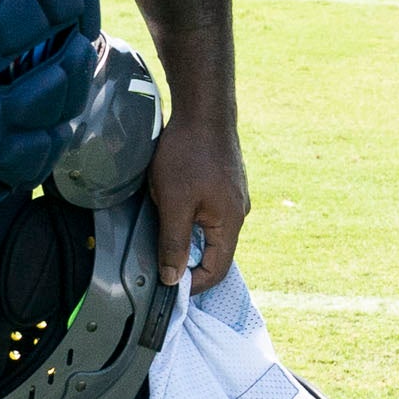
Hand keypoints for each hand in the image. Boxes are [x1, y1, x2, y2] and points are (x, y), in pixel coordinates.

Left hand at [146, 106, 249, 289]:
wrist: (205, 110)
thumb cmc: (189, 154)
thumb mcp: (173, 203)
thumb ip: (173, 243)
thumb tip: (172, 279)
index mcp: (231, 222)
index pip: (217, 270)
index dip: (192, 285)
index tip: (167, 289)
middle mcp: (238, 213)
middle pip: (215, 252)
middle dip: (188, 261)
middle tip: (159, 263)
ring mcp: (234, 196)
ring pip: (211, 231)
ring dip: (188, 237)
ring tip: (162, 230)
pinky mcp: (226, 183)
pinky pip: (210, 212)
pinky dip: (192, 219)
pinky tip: (174, 206)